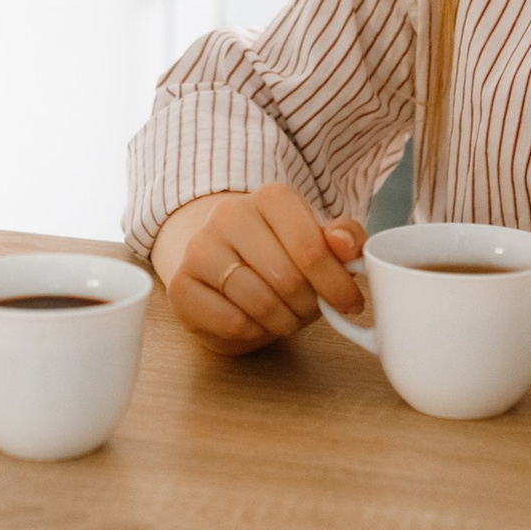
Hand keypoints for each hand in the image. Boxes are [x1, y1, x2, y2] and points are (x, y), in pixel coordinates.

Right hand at [152, 185, 367, 355]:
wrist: (221, 264)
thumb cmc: (279, 255)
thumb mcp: (318, 241)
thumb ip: (344, 239)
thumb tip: (347, 246)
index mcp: (270, 197)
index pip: (311, 247)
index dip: (337, 284)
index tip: (350, 303)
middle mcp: (229, 215)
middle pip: (287, 279)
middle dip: (308, 306)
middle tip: (309, 309)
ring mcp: (199, 249)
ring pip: (259, 303)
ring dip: (283, 321)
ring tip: (285, 316)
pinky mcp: (181, 285)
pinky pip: (231, 323)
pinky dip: (254, 332)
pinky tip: (255, 321)